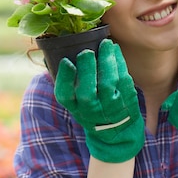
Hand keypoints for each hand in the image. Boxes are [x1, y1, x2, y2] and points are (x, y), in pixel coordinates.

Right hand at [55, 39, 144, 162]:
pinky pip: (123, 78)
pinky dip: (119, 62)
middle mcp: (92, 110)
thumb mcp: (77, 104)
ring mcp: (111, 106)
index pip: (65, 95)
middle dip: (87, 69)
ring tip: (105, 44)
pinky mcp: (127, 99)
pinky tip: (114, 50)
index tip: (67, 61)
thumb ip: (68, 83)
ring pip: (109, 82)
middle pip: (87, 91)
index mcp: (76, 108)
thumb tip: (50, 55)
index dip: (65, 78)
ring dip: (106, 61)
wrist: (117, 133)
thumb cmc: (93, 111)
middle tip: (86, 52)